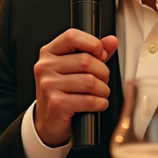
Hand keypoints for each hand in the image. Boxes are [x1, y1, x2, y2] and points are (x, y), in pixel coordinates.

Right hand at [31, 29, 115, 147]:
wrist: (48, 121)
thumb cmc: (62, 92)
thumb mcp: (74, 68)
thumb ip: (93, 53)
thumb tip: (111, 41)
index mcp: (49, 53)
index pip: (72, 36)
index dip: (93, 43)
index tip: (101, 54)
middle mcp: (45, 67)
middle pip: (86, 60)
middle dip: (102, 72)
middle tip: (102, 79)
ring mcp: (49, 86)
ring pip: (90, 81)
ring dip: (103, 89)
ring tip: (100, 93)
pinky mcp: (57, 104)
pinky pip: (89, 100)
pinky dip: (100, 103)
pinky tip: (97, 103)